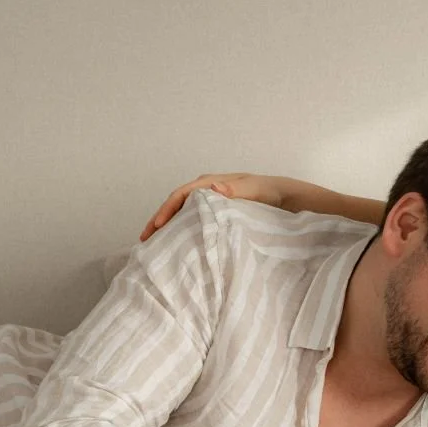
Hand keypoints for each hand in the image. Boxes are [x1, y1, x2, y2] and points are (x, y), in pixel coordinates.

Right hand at [140, 173, 285, 239]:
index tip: (156, 226)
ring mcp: (209, 200)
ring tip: (153, 244)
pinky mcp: (214, 211)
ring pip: (181, 212)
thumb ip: (236, 190)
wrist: (283, 196)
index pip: (181, 194)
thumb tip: (214, 188)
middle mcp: (206, 189)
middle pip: (175, 204)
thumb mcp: (254, 190)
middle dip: (158, 220)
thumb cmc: (268, 192)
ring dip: (166, 226)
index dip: (166, 210)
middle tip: (144, 239)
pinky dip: (180, 229)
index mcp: (211, 182)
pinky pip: (191, 219)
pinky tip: (175, 243)